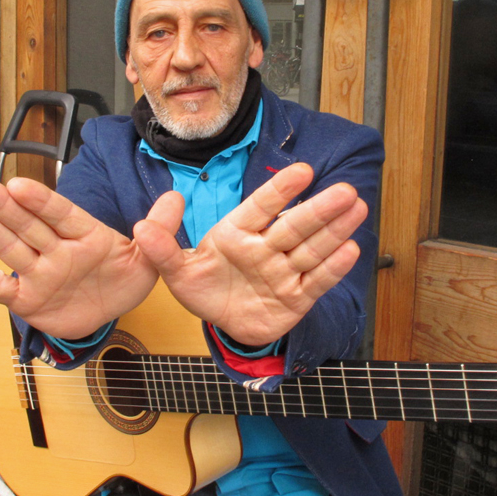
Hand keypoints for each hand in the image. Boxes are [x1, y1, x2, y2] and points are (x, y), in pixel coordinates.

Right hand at [0, 174, 181, 337]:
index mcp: (85, 234)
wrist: (113, 308)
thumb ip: (160, 227)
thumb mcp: (149, 255)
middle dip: (1, 205)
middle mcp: (57, 250)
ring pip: (10, 247)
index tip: (20, 184)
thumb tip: (177, 196)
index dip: (40, 201)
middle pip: (27, 224)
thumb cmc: (125, 276)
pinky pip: (0, 287)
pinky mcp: (28, 299)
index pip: (61, 214)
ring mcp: (40, 273)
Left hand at [133, 163, 367, 346]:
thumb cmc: (204, 288)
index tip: (303, 171)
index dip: (281, 190)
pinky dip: (333, 268)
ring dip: (334, 229)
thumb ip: (162, 249)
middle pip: (295, 226)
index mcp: (237, 232)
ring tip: (356, 208)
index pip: (261, 207)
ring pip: (311, 249)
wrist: (224, 324)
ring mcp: (283, 272)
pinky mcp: (296, 298)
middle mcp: (265, 247)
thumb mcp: (176, 271)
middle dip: (320, 209)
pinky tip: (350, 249)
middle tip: (344, 191)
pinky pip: (316, 281)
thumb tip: (140, 225)